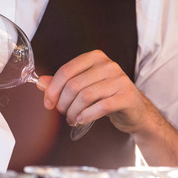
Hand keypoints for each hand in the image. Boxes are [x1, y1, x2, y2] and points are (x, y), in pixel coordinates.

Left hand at [41, 49, 156, 133]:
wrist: (135, 111)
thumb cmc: (108, 96)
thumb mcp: (85, 86)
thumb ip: (63, 83)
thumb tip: (41, 83)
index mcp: (96, 58)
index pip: (67, 70)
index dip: (53, 89)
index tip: (48, 103)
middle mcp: (109, 66)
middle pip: (74, 85)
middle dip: (63, 103)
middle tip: (63, 113)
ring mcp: (119, 80)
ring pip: (85, 96)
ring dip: (74, 112)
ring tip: (73, 119)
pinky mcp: (126, 97)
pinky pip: (100, 107)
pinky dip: (87, 116)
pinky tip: (82, 120)